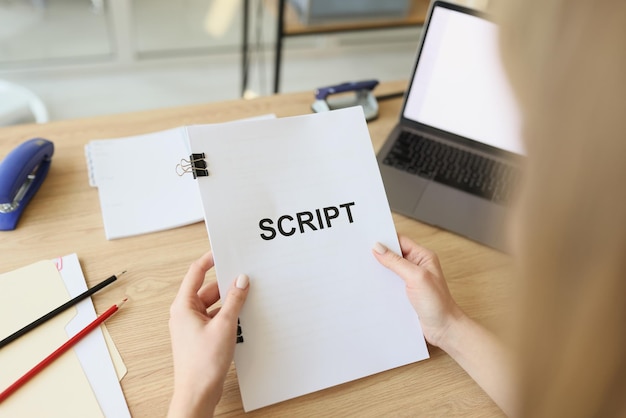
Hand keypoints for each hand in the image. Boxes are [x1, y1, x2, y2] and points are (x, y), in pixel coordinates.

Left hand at [168, 252, 249, 417]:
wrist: (197, 393)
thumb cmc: (202, 364)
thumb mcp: (224, 325)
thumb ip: (234, 300)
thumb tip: (241, 280)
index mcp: (183, 306)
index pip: (195, 273)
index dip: (209, 260)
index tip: (222, 252)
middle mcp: (185, 314)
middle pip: (208, 290)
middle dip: (226, 286)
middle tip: (245, 280)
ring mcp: (192, 326)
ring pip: (213, 305)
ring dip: (229, 303)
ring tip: (246, 302)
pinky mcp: (201, 337)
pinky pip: (215, 318)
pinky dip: (228, 316)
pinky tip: (242, 319)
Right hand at [372, 235, 462, 346]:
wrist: (444, 329)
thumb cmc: (438, 303)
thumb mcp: (416, 277)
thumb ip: (396, 262)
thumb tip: (378, 248)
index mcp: (423, 256)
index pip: (399, 241)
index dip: (385, 239)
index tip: (368, 240)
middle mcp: (417, 266)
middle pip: (393, 254)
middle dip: (379, 255)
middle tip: (362, 255)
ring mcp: (411, 280)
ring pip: (390, 269)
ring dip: (380, 270)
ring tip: (365, 270)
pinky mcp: (406, 292)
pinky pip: (390, 283)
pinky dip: (382, 284)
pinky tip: (372, 286)